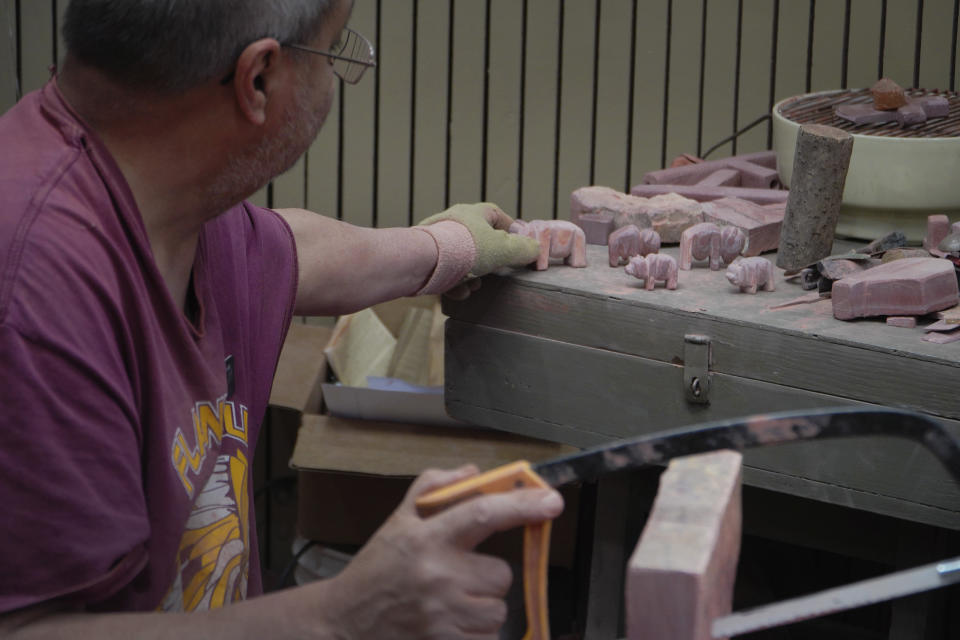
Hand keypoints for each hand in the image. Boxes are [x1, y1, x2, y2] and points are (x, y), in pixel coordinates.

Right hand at [324, 465, 563, 639]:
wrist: (345, 621)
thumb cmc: (377, 567)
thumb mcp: (398, 521)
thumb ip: (434, 488)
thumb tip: (473, 473)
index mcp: (427, 538)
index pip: (483, 514)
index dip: (522, 506)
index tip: (551, 502)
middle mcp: (437, 576)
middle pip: (501, 573)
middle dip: (488, 575)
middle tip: (462, 575)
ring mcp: (443, 615)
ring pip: (497, 610)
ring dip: (483, 606)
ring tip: (452, 601)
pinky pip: (487, 638)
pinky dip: (476, 632)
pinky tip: (450, 622)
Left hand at [419, 203, 539, 277]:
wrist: (424, 261)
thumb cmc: (465, 249)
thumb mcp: (503, 249)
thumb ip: (523, 250)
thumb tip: (535, 249)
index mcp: (474, 213)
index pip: (498, 216)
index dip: (512, 230)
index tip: (520, 246)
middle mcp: (456, 223)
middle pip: (481, 241)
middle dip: (491, 261)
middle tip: (498, 273)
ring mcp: (440, 241)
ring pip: (464, 259)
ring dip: (473, 275)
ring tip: (476, 286)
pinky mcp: (427, 259)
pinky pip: (447, 271)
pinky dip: (456, 283)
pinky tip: (460, 292)